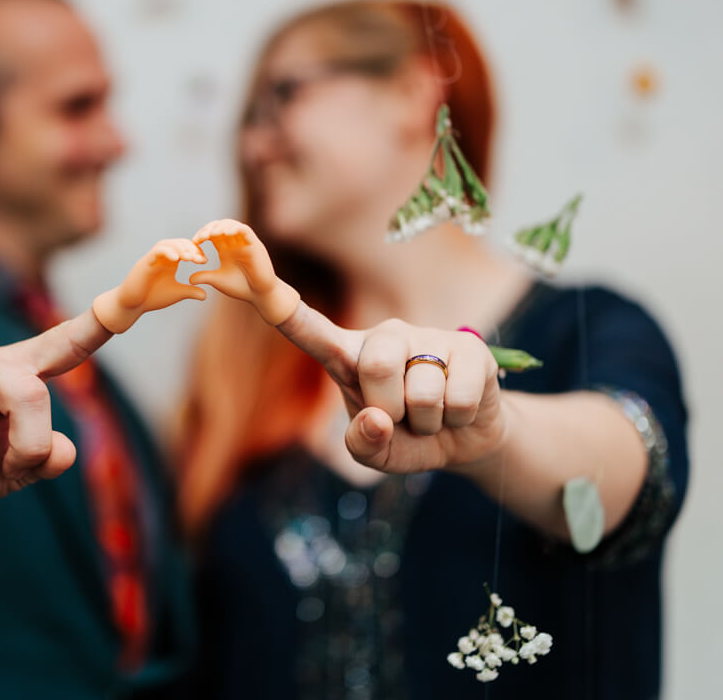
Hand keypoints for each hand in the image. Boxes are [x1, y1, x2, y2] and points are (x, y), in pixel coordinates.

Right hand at [92, 239, 207, 332]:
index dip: (196, 252)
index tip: (204, 261)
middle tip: (199, 259)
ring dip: (179, 248)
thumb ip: (190, 292)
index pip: (185, 249)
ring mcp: (152, 258)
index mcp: (170, 261)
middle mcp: (162, 256)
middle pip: (178, 243)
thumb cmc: (152, 297)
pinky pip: (156, 251)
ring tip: (189, 257)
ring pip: (167, 244)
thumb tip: (206, 295)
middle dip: (190, 248)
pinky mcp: (145, 262)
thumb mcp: (176, 293)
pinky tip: (176, 259)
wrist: (132, 304)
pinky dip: (166, 252)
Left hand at [189, 219, 299, 324]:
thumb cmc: (241, 287)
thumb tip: (189, 279)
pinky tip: (226, 233)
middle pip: (220, 226)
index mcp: (225, 249)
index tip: (194, 242)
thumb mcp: (218, 281)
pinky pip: (245, 231)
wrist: (259, 294)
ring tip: (212, 233)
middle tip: (201, 237)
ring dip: (221, 227)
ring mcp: (245, 242)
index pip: (212, 234)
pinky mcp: (255, 244)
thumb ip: (205, 277)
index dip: (202, 234)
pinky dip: (235, 229)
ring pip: (232, 225)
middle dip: (209, 229)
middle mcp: (235, 242)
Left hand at [277, 306, 507, 474]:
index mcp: (349, 355)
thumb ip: (362, 444)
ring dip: (428, 423)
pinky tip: (458, 409)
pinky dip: (458, 419)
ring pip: (423, 393)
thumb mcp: (375, 453)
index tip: (252, 268)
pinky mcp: (470, 348)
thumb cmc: (405, 437)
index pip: (309, 328)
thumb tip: (378, 420)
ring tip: (432, 414)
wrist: (462, 441)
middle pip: (376, 367)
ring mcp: (429, 337)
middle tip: (401, 417)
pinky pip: (459, 398)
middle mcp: (386, 337)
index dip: (280, 304)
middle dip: (391, 410)